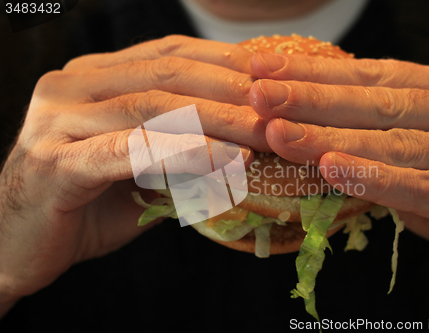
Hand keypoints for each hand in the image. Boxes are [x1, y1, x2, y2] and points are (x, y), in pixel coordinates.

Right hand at [0, 35, 266, 314]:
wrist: (17, 244)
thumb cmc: (85, 204)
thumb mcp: (141, 166)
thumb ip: (180, 148)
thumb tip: (242, 145)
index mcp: (94, 77)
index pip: (170, 54)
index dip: (224, 62)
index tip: (274, 76)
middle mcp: (72, 85)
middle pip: (167, 75)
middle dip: (231, 90)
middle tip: (282, 107)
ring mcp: (58, 119)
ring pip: (153, 107)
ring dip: (217, 120)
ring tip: (264, 135)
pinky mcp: (54, 161)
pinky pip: (129, 150)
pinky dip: (183, 153)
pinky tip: (226, 161)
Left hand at [249, 53, 428, 283]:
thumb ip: (385, 133)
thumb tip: (315, 130)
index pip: (374, 74)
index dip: (317, 71)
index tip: (265, 68)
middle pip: (379, 102)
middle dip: (313, 99)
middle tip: (258, 94)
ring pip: (398, 141)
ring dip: (332, 137)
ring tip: (280, 133)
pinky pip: (428, 188)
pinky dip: (378, 179)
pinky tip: (334, 171)